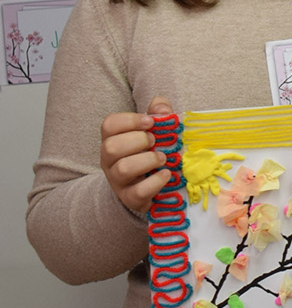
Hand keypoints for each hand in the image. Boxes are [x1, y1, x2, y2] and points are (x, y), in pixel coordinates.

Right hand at [100, 94, 173, 213]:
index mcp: (112, 139)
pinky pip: (138, 191)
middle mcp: (109, 160)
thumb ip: (158, 112)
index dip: (130, 120)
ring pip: (123, 169)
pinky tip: (166, 174)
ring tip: (162, 158)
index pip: (109, 125)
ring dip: (147, 160)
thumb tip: (162, 109)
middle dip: (138, 141)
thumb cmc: (149, 151)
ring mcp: (117, 181)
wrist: (146, 187)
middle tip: (155, 141)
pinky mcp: (130, 198)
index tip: (150, 122)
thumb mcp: (153, 129)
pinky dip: (156, 182)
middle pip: (111, 147)